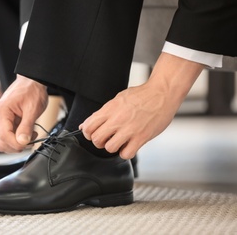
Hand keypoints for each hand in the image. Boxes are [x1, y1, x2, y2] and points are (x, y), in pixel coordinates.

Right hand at [0, 75, 47, 152]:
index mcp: (2, 112)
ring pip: (4, 142)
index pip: (4, 137)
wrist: (31, 82)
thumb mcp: (32, 109)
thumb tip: (22, 142)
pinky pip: (9, 136)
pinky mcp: (5, 122)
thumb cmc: (31, 91)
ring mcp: (0, 120)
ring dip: (18, 143)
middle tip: (31, 139)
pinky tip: (28, 132)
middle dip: (16, 145)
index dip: (16, 144)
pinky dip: (18, 138)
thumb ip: (26, 127)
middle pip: (1, 143)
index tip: (28, 143)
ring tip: (31, 134)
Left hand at [80, 52, 203, 158]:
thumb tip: (85, 125)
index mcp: (110, 108)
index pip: (88, 126)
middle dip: (99, 141)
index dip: (88, 133)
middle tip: (106, 139)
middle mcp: (118, 119)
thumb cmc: (141, 95)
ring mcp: (130, 129)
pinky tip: (129, 145)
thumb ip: (102, 113)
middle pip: (96, 139)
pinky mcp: (142, 137)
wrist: (163, 92)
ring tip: (119, 141)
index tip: (93, 134)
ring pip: (109, 148)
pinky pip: (126, 154)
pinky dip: (125, 152)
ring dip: (112, 147)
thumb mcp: (118, 99)